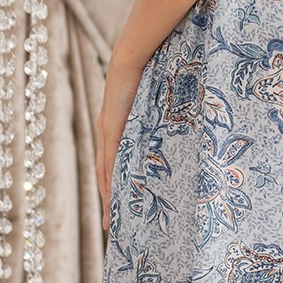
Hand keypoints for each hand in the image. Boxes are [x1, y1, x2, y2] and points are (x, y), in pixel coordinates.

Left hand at [95, 51, 148, 232]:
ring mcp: (106, 132)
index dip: (114, 187)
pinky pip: (110, 162)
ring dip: (107, 199)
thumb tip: (177, 124)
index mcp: (115, 128)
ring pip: (104, 174)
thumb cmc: (147, 73)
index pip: (112, 164)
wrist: (132, 56)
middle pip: (104, 175)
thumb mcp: (152, 103)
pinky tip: (114, 199)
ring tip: (110, 222)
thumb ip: (158, 117)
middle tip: (110, 226)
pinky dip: (111, 182)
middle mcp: (106, 133)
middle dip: (107, 202)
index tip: (117, 207)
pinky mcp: (110, 129)